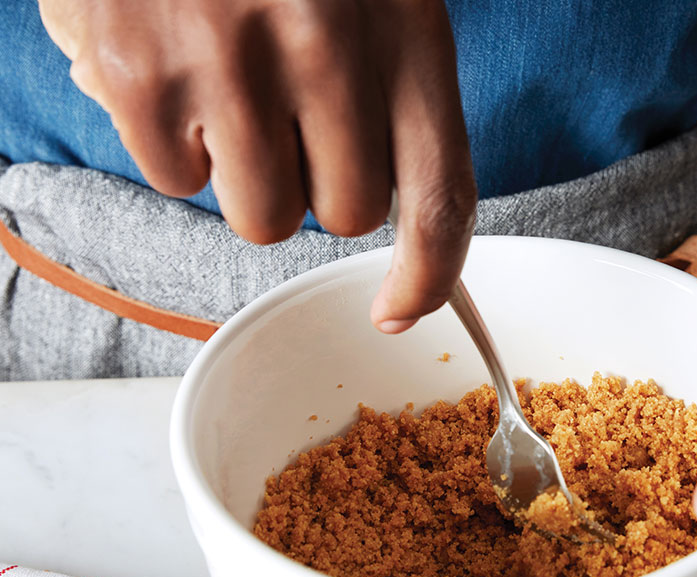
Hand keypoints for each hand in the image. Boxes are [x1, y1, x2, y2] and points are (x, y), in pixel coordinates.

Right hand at [37, 0, 476, 331]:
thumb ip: (398, 98)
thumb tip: (409, 242)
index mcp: (406, 26)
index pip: (440, 195)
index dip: (427, 274)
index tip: (399, 311)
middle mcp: (326, 47)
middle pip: (345, 215)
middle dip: (319, 183)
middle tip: (290, 111)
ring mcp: (230, 60)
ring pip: (263, 217)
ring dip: (248, 175)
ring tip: (230, 86)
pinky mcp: (141, 73)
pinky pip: (177, 181)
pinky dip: (175, 143)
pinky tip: (175, 69)